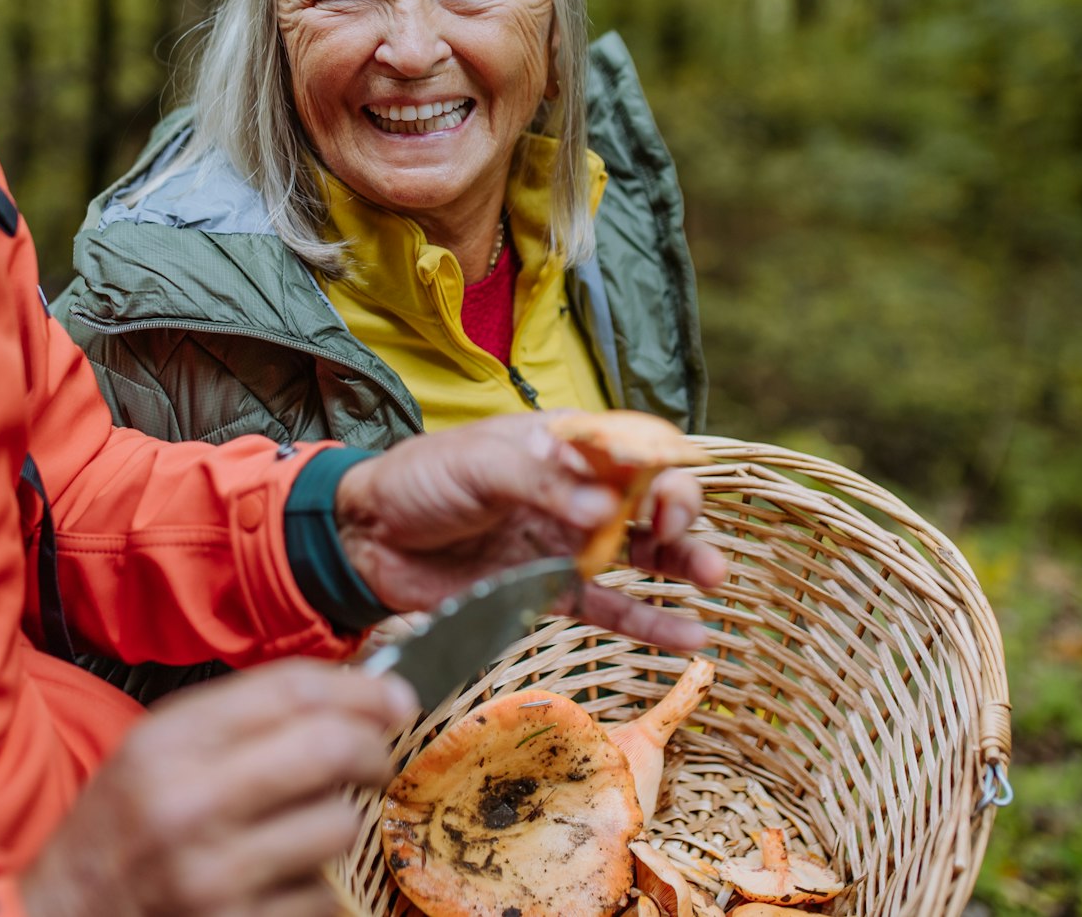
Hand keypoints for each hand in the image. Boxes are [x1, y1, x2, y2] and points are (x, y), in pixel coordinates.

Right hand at [21, 660, 416, 916]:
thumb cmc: (118, 830)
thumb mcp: (155, 750)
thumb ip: (241, 716)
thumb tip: (355, 693)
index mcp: (168, 744)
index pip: (292, 691)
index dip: (361, 689)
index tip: (394, 697)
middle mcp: (191, 806)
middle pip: (329, 750)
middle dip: (372, 749)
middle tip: (375, 757)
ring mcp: (216, 878)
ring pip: (338, 826)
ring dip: (338, 822)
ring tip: (307, 826)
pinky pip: (324, 896)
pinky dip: (318, 886)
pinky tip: (283, 881)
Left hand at [334, 412, 727, 650]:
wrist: (368, 539)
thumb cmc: (420, 480)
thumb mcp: (478, 464)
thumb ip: (542, 485)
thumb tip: (605, 511)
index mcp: (561, 445)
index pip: (631, 446)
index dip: (660, 465)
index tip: (663, 491)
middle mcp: (574, 492)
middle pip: (648, 498)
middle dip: (678, 513)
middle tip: (678, 534)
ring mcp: (565, 543)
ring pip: (640, 553)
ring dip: (681, 563)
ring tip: (713, 578)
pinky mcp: (550, 590)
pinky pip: (610, 608)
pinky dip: (649, 622)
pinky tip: (690, 636)